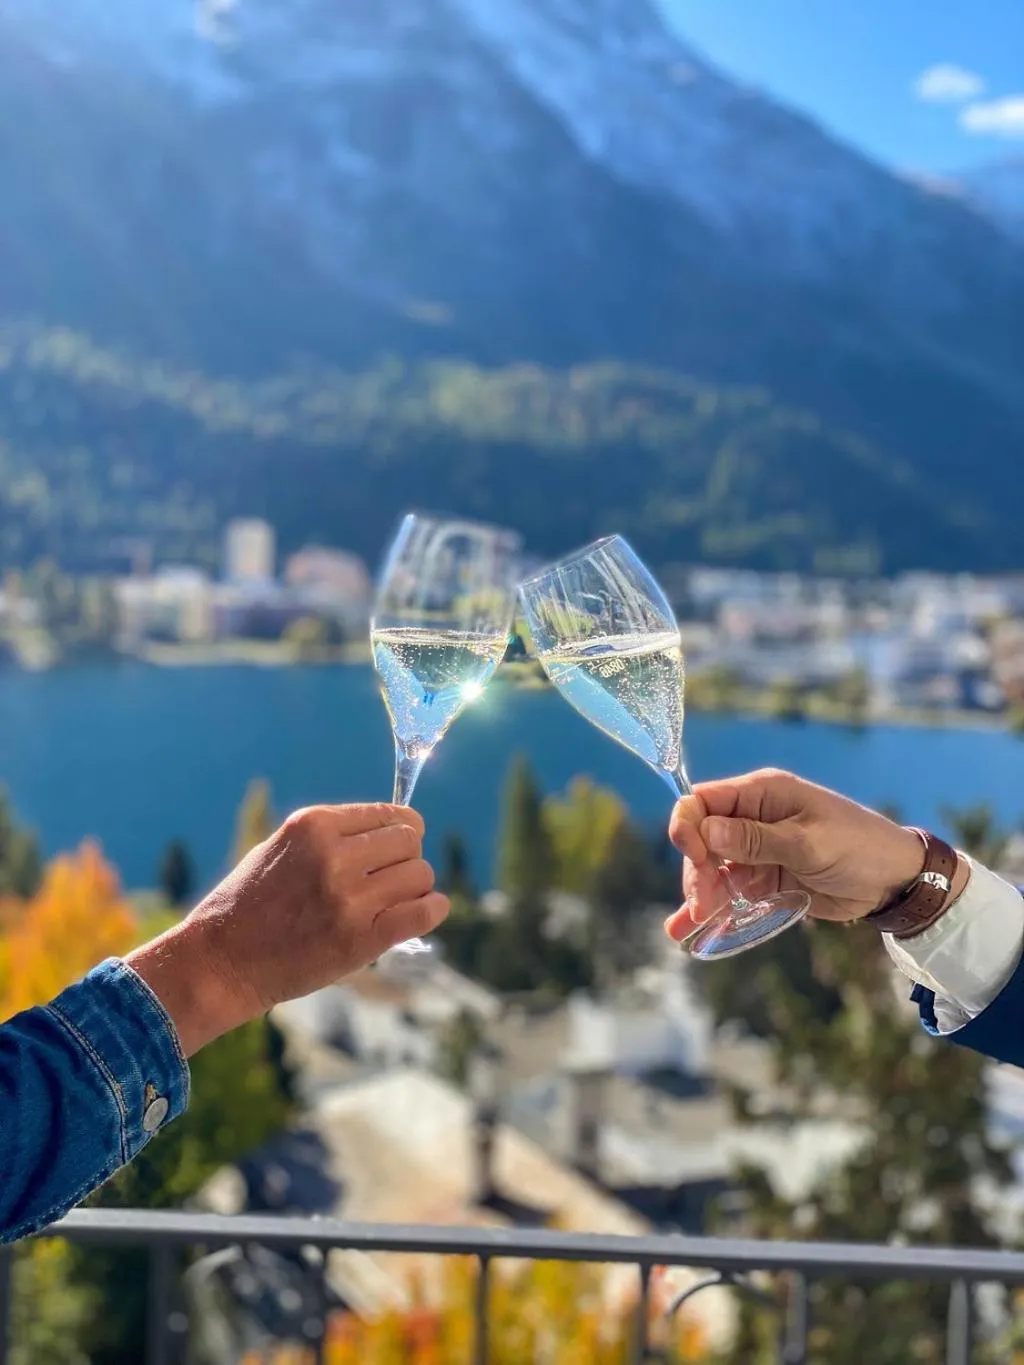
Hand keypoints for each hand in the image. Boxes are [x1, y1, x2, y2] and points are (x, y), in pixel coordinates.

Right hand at [128, 804, 448, 1054]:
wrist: (220, 963)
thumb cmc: (248, 904)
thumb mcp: (281, 848)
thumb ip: (331, 836)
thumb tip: (388, 829)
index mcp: (314, 826)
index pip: (391, 814)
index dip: (401, 831)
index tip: (396, 847)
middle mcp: (334, 856)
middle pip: (410, 841)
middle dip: (406, 858)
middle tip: (390, 880)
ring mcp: (348, 898)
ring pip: (420, 874)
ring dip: (415, 887)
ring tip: (393, 901)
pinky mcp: (360, 939)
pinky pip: (423, 913)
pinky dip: (433, 910)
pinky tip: (428, 911)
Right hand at [664, 769, 939, 942]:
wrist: (896, 881)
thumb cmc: (858, 848)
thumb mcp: (808, 843)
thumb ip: (756, 839)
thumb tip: (707, 831)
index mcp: (762, 794)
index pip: (704, 800)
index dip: (689, 826)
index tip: (696, 858)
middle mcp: (753, 817)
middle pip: (702, 839)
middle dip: (697, 870)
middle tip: (704, 904)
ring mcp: (757, 849)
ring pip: (712, 868)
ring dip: (701, 892)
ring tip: (694, 923)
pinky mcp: (765, 878)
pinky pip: (729, 890)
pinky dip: (711, 906)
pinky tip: (685, 928)